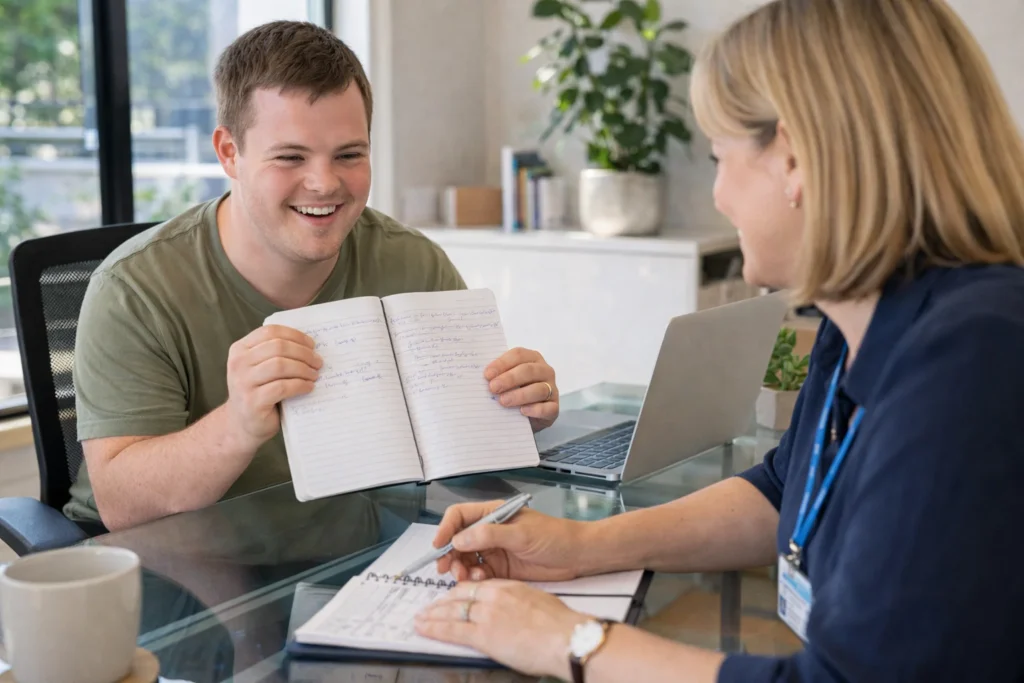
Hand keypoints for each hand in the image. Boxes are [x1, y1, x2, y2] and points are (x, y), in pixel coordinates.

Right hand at [225, 325, 321, 447]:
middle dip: (304, 353)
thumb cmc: (258, 392)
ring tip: (314, 375)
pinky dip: (300, 385)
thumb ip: (275, 354)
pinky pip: (282, 387)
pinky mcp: (253, 402)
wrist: (242, 424)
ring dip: (304, 369)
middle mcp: (238, 363)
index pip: (270, 332)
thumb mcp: (260, 368)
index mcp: (240, 349)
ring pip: (280, 365)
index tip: (312, 345)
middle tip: (318, 362)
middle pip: (278, 347)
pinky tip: (308, 387)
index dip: (295, 336)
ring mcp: (243, 383)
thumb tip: (310, 345)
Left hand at [416, 579, 588, 678]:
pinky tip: (423, 628)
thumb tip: (514, 611)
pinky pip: (452, 629)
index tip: (452, 596)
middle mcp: (493, 597)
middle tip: (429, 607)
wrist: (566, 637)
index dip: (459, 591)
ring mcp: (486, 614)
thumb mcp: (537, 602)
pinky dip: (434, 628)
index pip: (475, 585)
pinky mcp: (483, 634)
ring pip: (451, 611)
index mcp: (507, 587)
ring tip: (420, 618)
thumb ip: (519, 602)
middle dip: (441, 602)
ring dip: (432, 615)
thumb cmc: (560, 624)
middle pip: (459, 595)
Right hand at [434, 500, 584, 581]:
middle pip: (458, 540)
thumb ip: (489, 535)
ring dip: (461, 568)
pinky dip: (474, 578)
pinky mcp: (500, 568)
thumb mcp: (521, 533)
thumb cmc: (555, 536)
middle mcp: (490, 531)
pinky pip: (478, 573)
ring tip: (465, 576)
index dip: (446, 528)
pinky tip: (480, 580)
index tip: (439, 545)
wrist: (577, 556)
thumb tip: (460, 538)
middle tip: (447, 568)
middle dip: (449, 554)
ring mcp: (495, 550)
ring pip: (465, 559)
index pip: (460, 516)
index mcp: (494, 513)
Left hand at [485, 347, 558, 430]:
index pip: (518, 355)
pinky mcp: (554, 408)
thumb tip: (483, 377)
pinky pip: (547, 408)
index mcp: (532, 358)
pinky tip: (522, 411)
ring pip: (539, 389)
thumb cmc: (514, 392)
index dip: (502, 363)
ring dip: (520, 395)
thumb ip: (498, 375)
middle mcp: (544, 371)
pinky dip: (535, 409)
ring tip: (503, 401)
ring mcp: (551, 389)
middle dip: (509, 378)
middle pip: (528, 370)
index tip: (487, 375)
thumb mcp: (507, 380)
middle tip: (493, 388)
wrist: (527, 417)